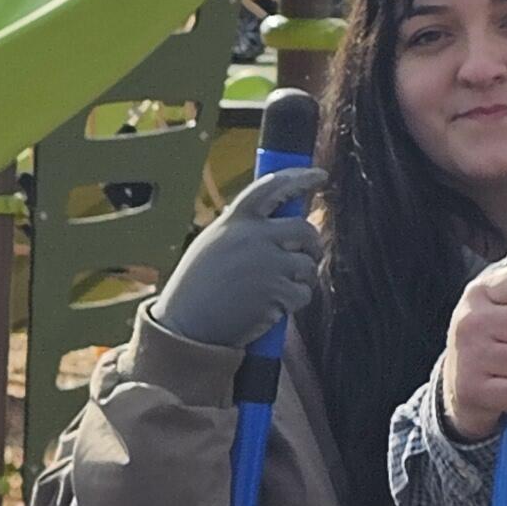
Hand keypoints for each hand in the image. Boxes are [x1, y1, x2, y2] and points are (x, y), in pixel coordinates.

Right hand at [152, 166, 327, 349]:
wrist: (186, 329)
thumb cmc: (196, 289)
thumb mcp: (211, 246)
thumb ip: (241, 230)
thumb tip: (277, 221)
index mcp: (235, 221)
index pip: (273, 186)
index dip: (300, 178)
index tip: (320, 175)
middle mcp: (253, 237)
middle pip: (303, 229)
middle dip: (311, 245)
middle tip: (308, 256)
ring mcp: (267, 264)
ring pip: (307, 264)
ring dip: (301, 278)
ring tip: (279, 291)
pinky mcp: (277, 293)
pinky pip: (303, 293)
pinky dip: (294, 302)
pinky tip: (273, 309)